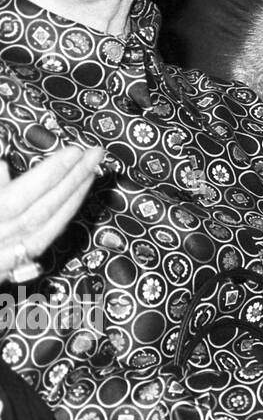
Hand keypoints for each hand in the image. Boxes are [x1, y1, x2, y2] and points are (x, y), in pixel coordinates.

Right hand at [0, 145, 102, 283]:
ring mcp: (1, 259)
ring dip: (73, 199)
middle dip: (73, 181)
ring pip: (46, 229)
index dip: (50, 173)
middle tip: (96, 154)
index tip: (75, 151)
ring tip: (91, 173)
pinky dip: (60, 221)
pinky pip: (40, 244)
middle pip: (41, 210)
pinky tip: (73, 203)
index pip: (21, 195)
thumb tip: (1, 158)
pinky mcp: (6, 268)